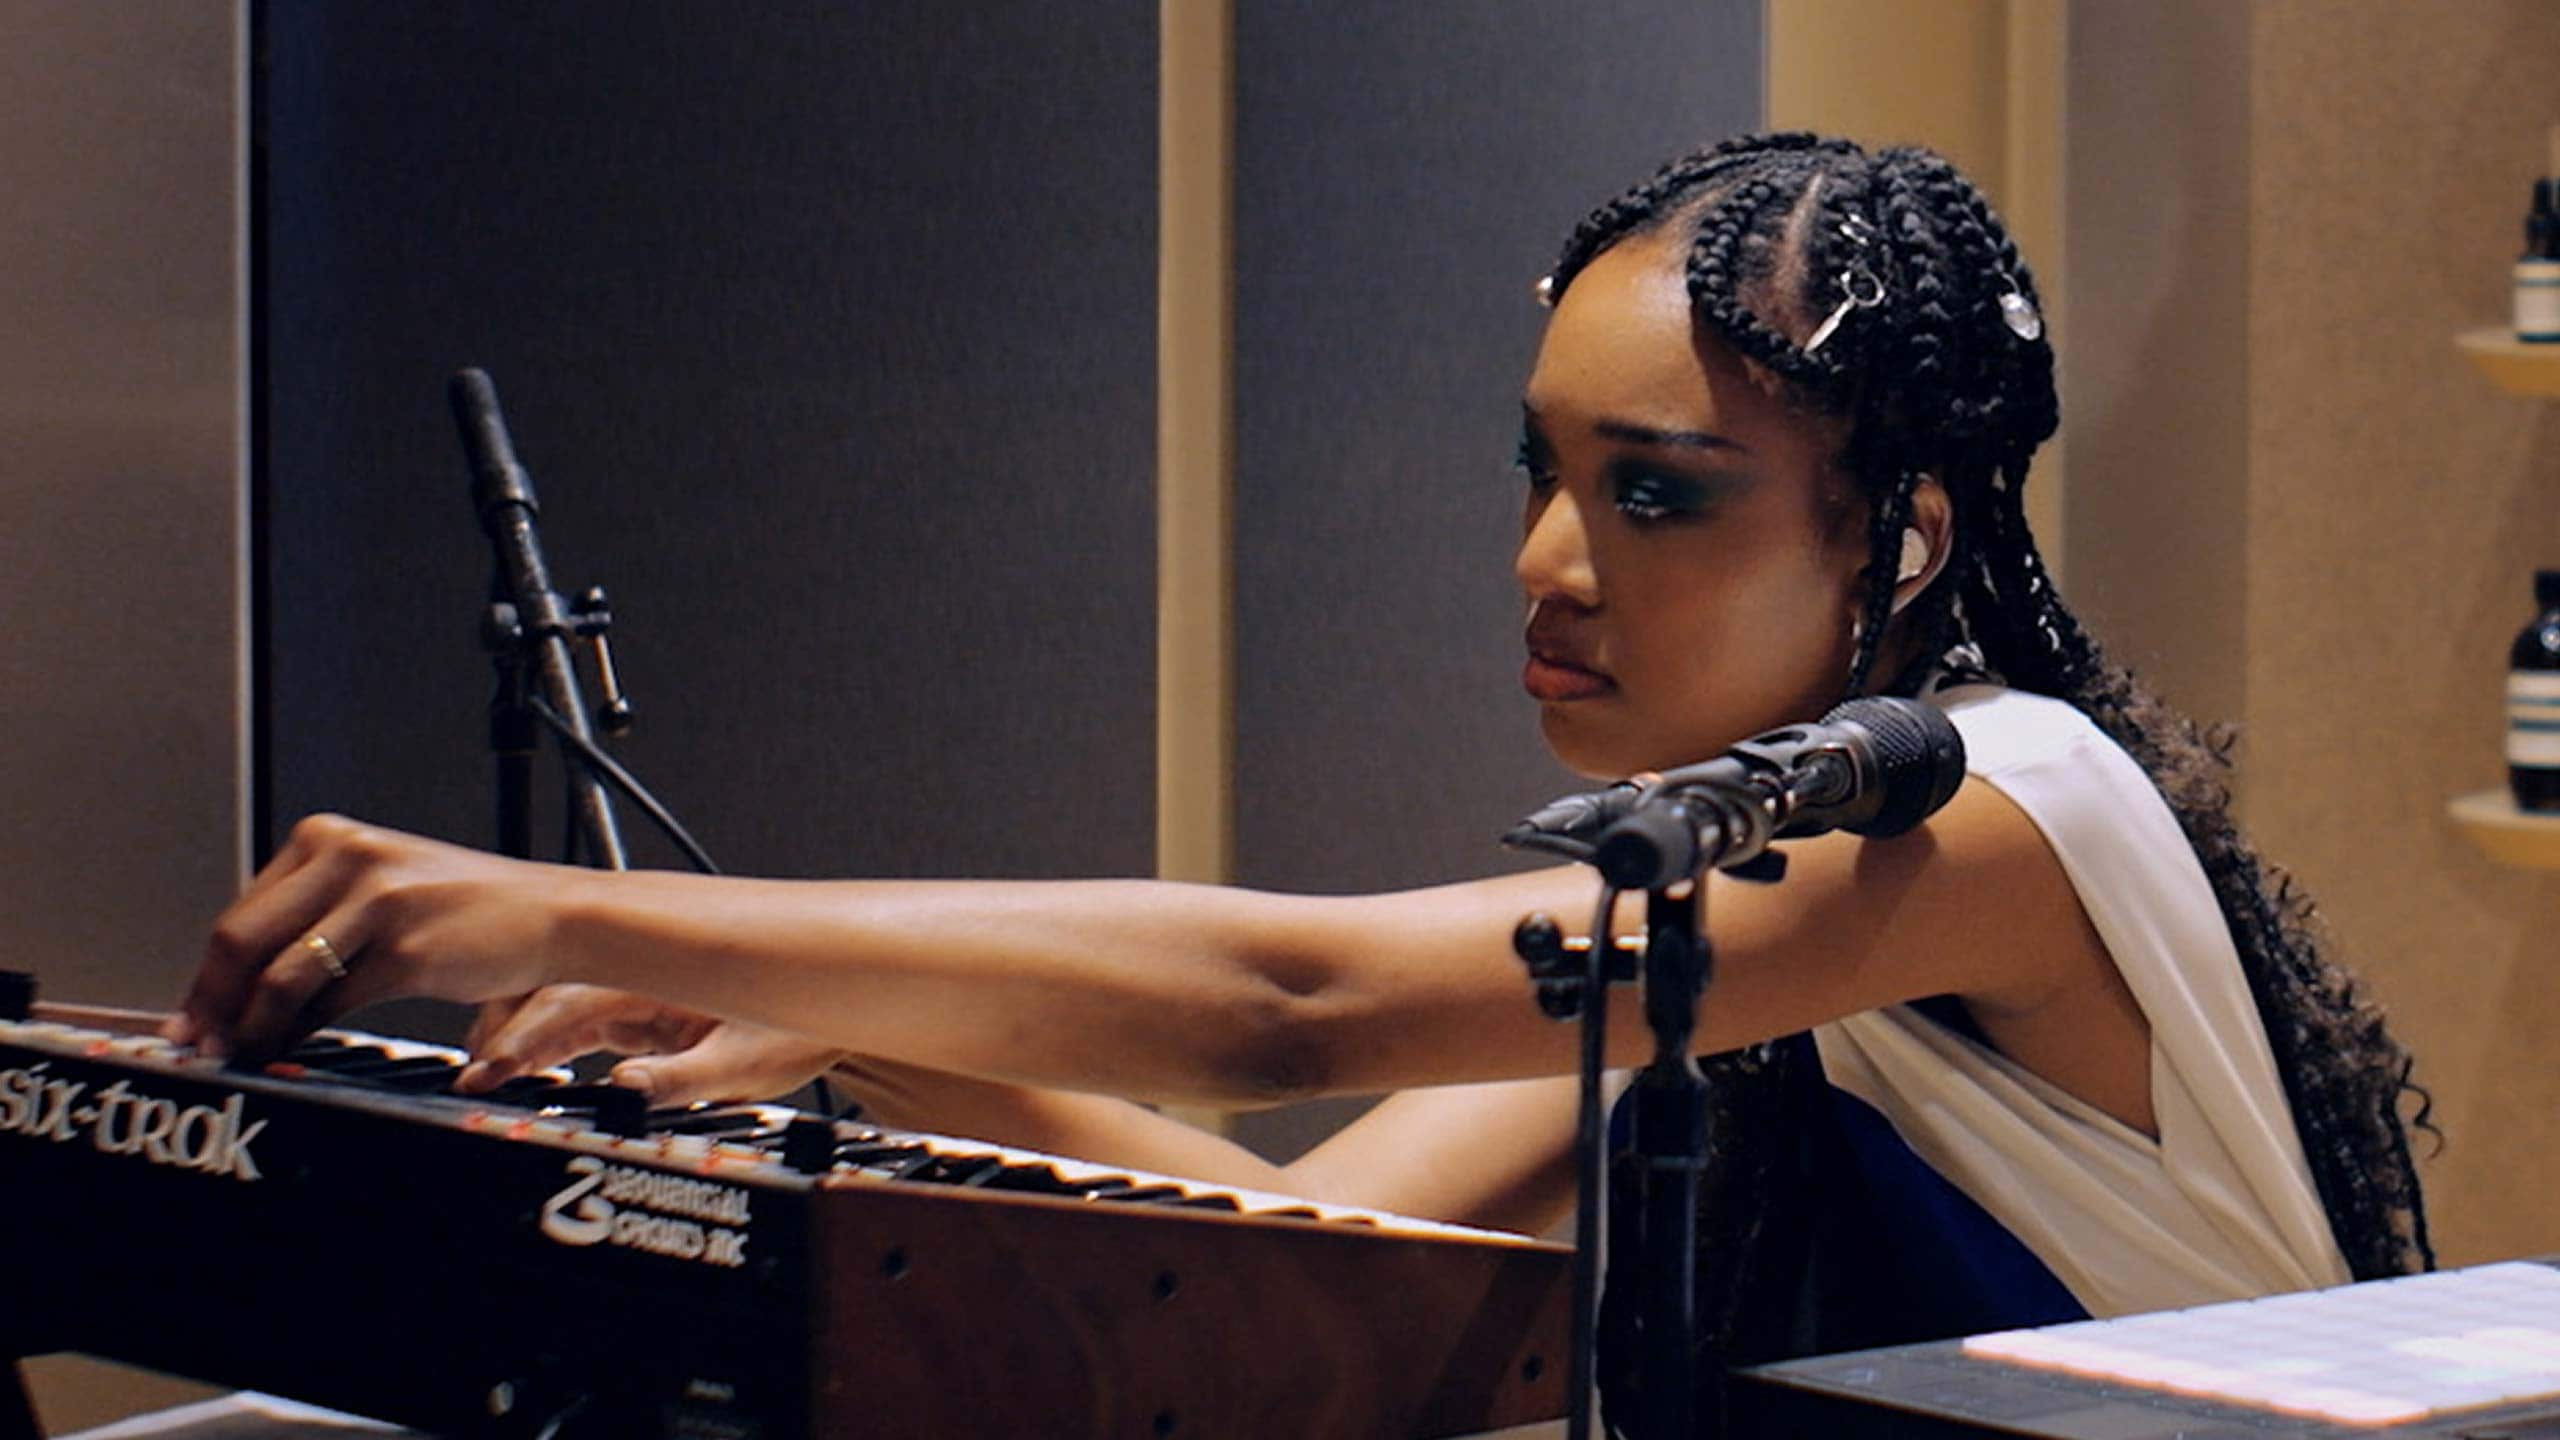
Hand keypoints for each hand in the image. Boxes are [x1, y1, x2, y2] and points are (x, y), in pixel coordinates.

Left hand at [169, 814, 589, 1058]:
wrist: (550, 914)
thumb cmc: (466, 910)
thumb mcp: (379, 892)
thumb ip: (313, 918)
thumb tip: (237, 985)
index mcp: (330, 838)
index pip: (242, 913)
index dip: (207, 975)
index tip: (192, 1017)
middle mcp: (348, 857)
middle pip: (243, 940)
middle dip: (211, 1004)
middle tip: (197, 1045)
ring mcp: (378, 901)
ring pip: (279, 976)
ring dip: (250, 1027)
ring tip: (242, 1054)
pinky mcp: (406, 949)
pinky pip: (329, 1001)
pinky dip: (297, 1033)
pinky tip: (290, 1048)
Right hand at [458, 984, 842, 1105]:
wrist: (823, 1019)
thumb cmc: (791, 1035)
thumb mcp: (742, 1064)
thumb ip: (681, 1078)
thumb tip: (624, 1088)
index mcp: (660, 975)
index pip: (571, 999)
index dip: (523, 1035)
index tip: (488, 1069)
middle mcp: (638, 972)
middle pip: (545, 988)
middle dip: (500, 1028)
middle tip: (471, 1077)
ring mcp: (630, 988)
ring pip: (549, 1000)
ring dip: (514, 1034)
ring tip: (485, 1075)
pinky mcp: (630, 1010)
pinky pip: (569, 1018)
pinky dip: (539, 1043)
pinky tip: (519, 1070)